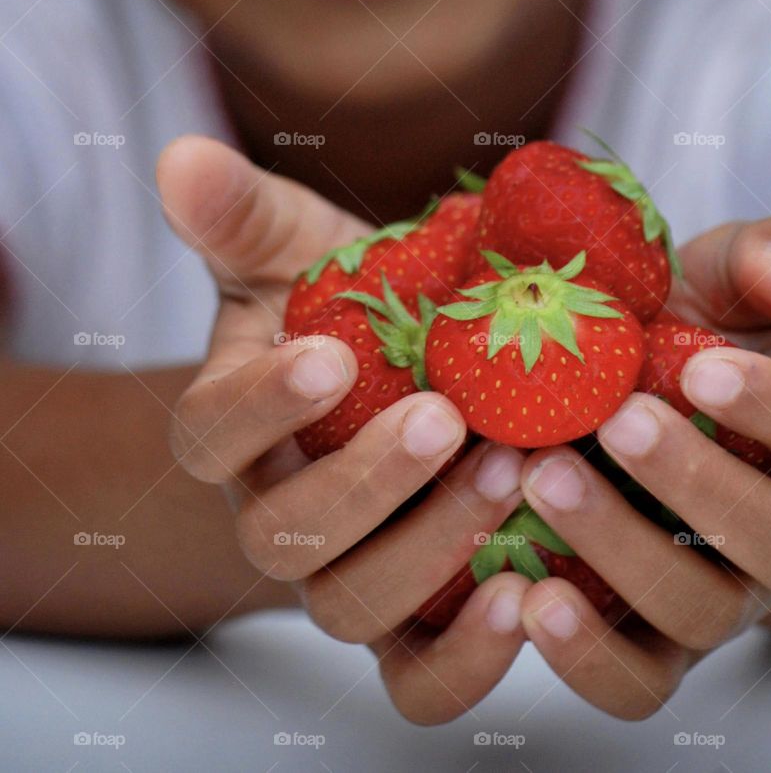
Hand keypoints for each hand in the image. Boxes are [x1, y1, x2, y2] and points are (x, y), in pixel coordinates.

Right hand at [157, 136, 529, 723]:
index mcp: (239, 429)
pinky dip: (463, 658)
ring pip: (352, 603)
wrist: (407, 381)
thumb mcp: (301, 252)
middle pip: (288, 534)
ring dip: (428, 548)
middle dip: (365, 481)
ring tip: (512, 478)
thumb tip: (180, 156)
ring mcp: (345, 574)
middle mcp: (279, 513)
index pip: (212, 430)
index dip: (261, 403)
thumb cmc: (350, 313)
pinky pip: (417, 680)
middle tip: (447, 420)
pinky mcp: (414, 621)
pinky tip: (524, 597)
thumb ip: (245, 217)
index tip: (330, 355)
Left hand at [512, 218, 770, 718]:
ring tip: (545, 480)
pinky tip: (526, 596)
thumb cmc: (688, 328)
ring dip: (625, 555)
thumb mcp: (726, 275)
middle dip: (697, 483)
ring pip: (701, 612)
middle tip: (616, 423)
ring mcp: (721, 595)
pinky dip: (589, 657)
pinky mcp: (651, 639)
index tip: (702, 367)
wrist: (625, 391)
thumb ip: (770, 256)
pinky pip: (640, 682)